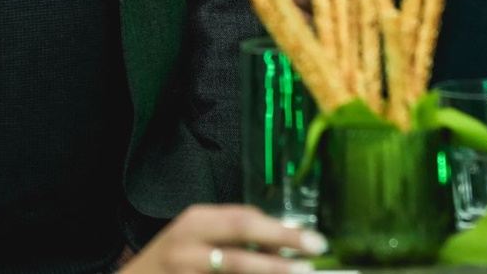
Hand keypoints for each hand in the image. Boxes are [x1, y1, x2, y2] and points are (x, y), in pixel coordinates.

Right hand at [122, 205, 325, 273]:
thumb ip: (232, 234)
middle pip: (240, 238)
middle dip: (280, 245)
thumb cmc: (172, 261)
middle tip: (314, 250)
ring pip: (234, 267)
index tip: (310, 239)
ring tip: (297, 273)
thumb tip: (282, 237)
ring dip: (269, 271)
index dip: (280, 229)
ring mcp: (185, 270)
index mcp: (195, 222)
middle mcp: (189, 244)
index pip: (243, 218)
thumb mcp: (196, 237)